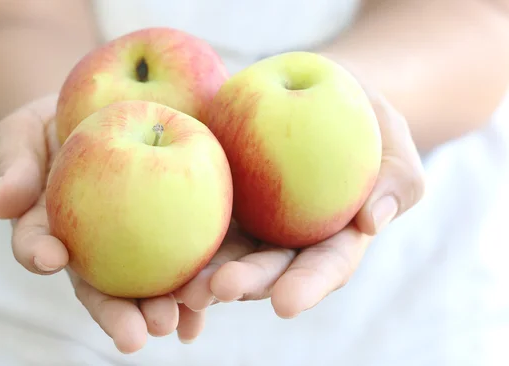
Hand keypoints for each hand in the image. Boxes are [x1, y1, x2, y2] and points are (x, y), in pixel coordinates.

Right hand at [0, 95, 204, 352]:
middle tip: (134, 336)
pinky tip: (209, 300)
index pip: (40, 244)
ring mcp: (135, 239)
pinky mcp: (175, 225)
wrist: (105, 106)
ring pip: (149, 280)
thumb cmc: (56, 121)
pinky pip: (186, 255)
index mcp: (53, 227)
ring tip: (175, 324)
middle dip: (117, 313)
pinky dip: (197, 279)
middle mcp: (94, 244)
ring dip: (162, 306)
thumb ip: (14, 165)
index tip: (49, 256)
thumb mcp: (26, 132)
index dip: (39, 252)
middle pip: (102, 284)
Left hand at [174, 85, 425, 318]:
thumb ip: (397, 179)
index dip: (307, 285)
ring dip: (205, 275)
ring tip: (182, 287)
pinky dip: (182, 240)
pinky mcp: (220, 198)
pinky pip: (199, 219)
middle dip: (247, 284)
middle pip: (269, 269)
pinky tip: (161, 256)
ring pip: (228, 255)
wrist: (317, 94)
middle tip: (222, 290)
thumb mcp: (394, 140)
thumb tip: (371, 221)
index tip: (286, 303)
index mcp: (333, 237)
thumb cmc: (364, 120)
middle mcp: (289, 240)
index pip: (325, 266)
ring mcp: (251, 223)